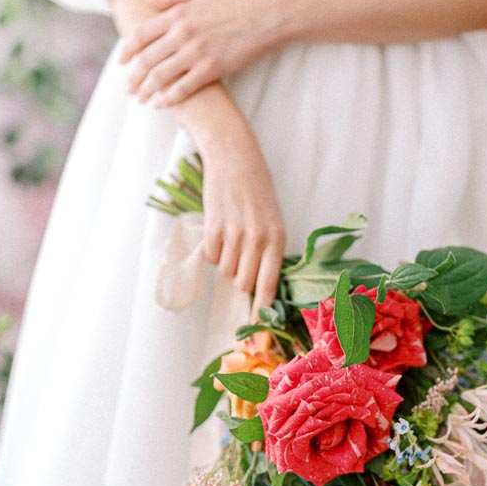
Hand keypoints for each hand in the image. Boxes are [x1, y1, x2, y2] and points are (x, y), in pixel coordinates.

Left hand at [119, 0, 286, 106]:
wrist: (267, 16)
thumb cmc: (237, 2)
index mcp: (177, 14)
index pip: (141, 35)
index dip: (127, 51)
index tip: (121, 62)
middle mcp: (182, 33)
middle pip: (147, 59)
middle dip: (134, 77)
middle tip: (129, 89)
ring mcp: (196, 52)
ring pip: (161, 76)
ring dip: (146, 91)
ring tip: (141, 100)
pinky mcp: (212, 68)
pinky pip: (183, 88)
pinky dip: (169, 98)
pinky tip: (161, 104)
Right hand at [200, 118, 285, 312]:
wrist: (234, 156)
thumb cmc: (256, 188)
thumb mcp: (272, 218)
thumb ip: (268, 249)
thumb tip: (258, 283)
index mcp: (277, 237)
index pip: (270, 284)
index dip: (262, 310)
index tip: (257, 329)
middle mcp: (258, 238)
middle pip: (243, 283)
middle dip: (239, 278)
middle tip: (239, 259)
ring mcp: (234, 234)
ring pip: (224, 271)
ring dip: (225, 261)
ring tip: (230, 237)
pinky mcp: (213, 227)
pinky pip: (209, 256)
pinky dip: (211, 250)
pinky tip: (218, 230)